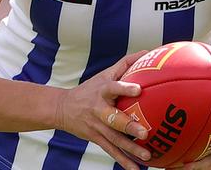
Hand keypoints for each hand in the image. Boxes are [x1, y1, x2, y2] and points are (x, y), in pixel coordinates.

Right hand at [55, 51, 150, 169]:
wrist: (62, 108)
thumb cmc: (91, 88)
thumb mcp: (104, 74)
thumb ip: (125, 64)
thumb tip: (148, 51)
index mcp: (102, 91)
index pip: (113, 87)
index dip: (125, 88)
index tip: (139, 89)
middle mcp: (99, 109)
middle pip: (114, 119)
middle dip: (129, 126)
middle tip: (145, 132)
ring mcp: (97, 126)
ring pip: (115, 139)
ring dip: (131, 149)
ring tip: (147, 156)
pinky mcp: (96, 138)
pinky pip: (111, 151)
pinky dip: (123, 161)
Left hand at [167, 109, 210, 168]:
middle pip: (208, 161)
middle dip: (198, 165)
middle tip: (188, 166)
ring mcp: (207, 153)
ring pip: (196, 162)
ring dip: (185, 166)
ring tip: (172, 168)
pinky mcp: (198, 152)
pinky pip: (188, 157)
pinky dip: (178, 161)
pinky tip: (165, 163)